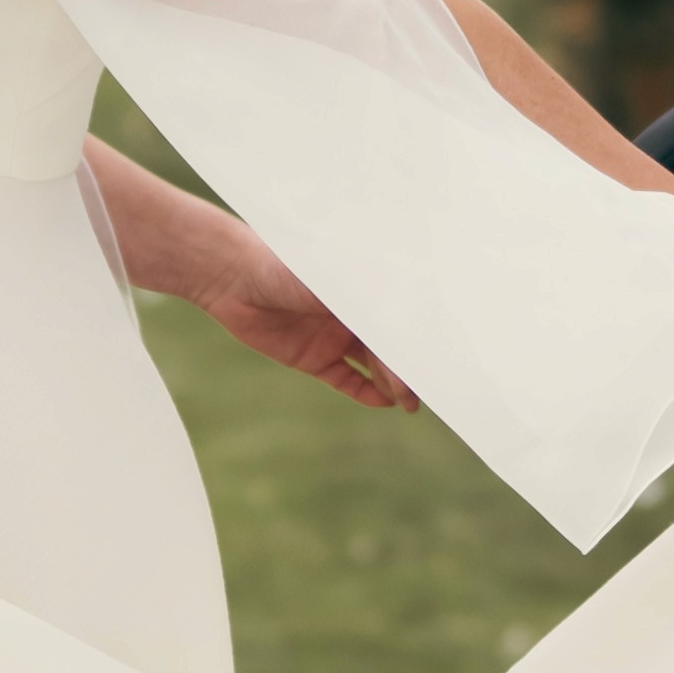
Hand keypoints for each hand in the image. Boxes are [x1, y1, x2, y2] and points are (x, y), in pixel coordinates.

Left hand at [168, 210, 410, 410]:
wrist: (234, 277)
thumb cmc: (289, 268)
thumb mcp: (333, 287)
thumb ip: (368, 313)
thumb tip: (401, 346)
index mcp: (364, 291)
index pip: (400, 323)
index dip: (418, 345)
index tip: (439, 364)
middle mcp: (354, 315)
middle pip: (390, 349)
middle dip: (408, 371)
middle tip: (428, 393)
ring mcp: (335, 338)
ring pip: (373, 367)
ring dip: (392, 384)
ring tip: (409, 403)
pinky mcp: (313, 358)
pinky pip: (346, 380)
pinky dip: (365, 392)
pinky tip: (385, 403)